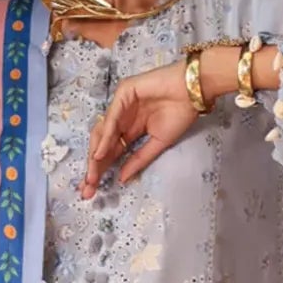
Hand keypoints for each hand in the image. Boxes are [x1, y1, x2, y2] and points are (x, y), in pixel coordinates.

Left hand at [81, 59, 196, 199]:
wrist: (193, 92)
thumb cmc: (180, 114)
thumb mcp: (158, 143)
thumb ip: (139, 159)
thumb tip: (122, 178)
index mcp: (129, 129)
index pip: (111, 151)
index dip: (102, 169)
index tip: (93, 190)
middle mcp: (122, 118)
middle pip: (103, 143)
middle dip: (95, 165)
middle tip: (89, 187)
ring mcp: (121, 105)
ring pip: (102, 132)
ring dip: (96, 153)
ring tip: (92, 174)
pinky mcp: (124, 93)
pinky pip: (112, 118)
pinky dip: (105, 137)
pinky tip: (100, 153)